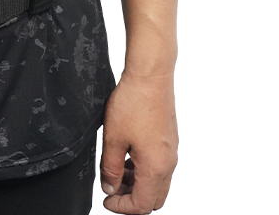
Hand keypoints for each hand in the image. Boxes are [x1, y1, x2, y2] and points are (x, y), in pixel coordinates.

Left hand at [100, 70, 177, 212]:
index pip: (142, 205)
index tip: (107, 200)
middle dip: (132, 198)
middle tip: (112, 188)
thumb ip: (111, 168)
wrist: (150, 77)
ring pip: (158, 182)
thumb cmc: (133, 103)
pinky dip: (144, 169)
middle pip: (154, 198)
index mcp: (155, 168)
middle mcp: (168, 163)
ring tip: (116, 170)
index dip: (122, 207)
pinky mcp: (169, 140)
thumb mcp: (113, 138)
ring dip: (138, 183)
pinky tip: (127, 155)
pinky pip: (160, 166)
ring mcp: (171, 151)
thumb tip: (110, 188)